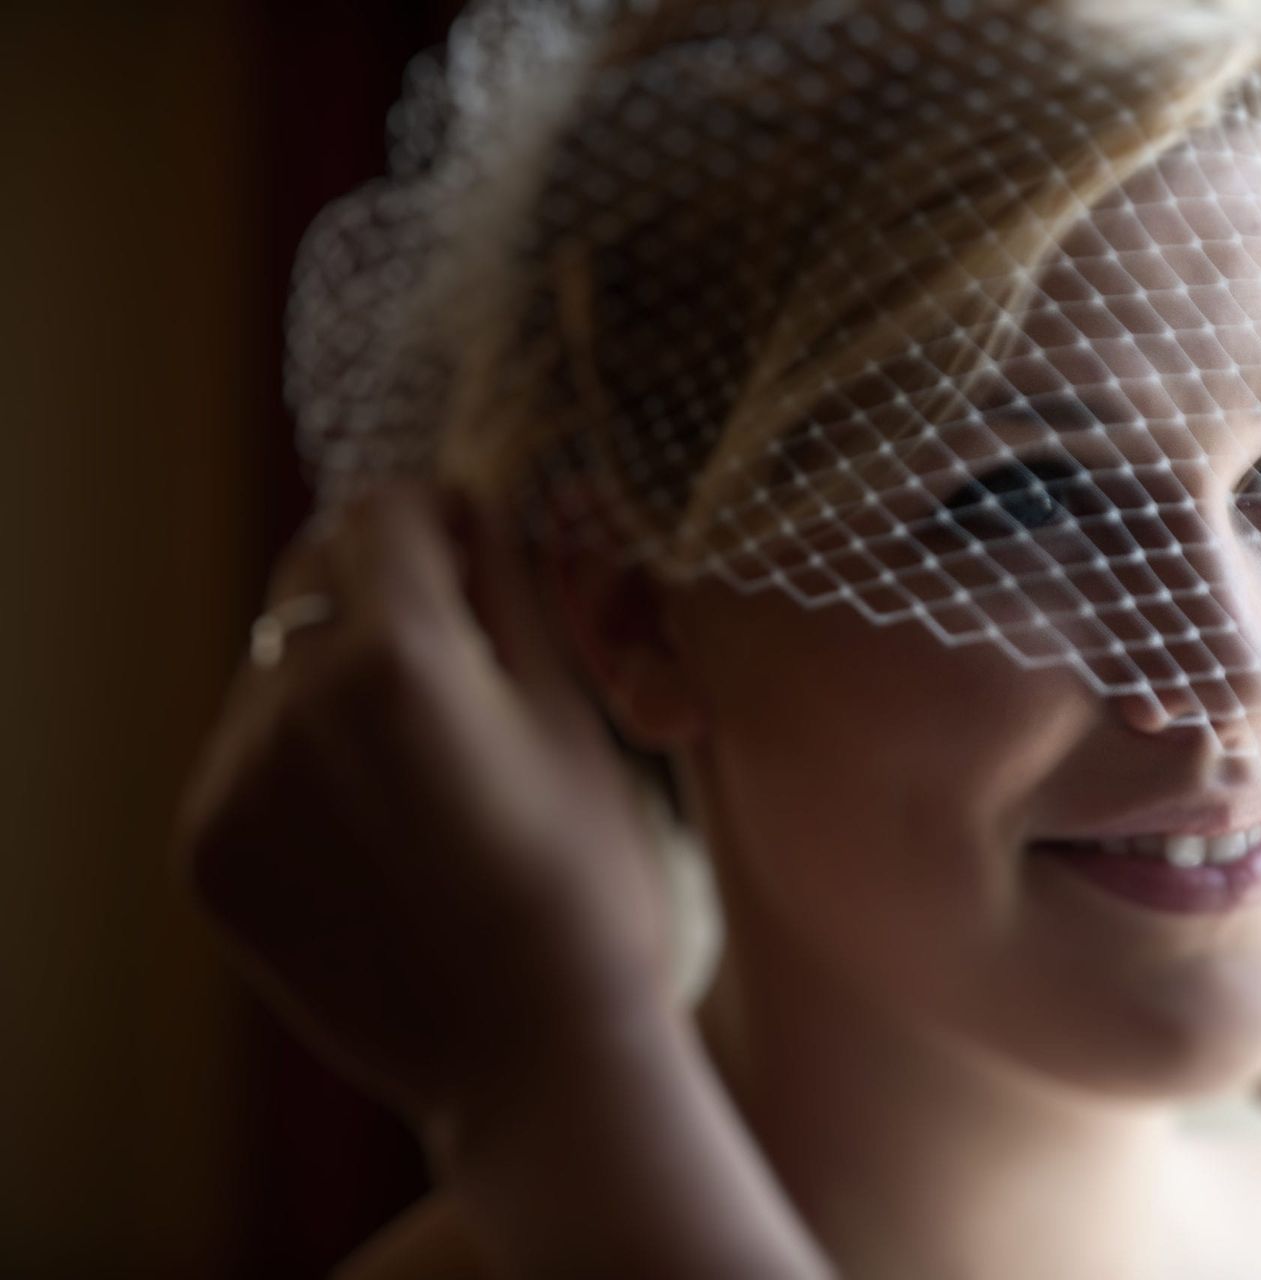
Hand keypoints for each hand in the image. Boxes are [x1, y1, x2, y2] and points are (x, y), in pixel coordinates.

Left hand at [172, 482, 669, 1127]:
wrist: (535, 1061)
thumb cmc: (591, 886)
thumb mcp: (573, 718)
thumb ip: (510, 591)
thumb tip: (476, 512)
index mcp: (398, 658)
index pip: (383, 510)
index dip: (441, 514)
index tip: (476, 547)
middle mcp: (289, 708)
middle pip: (312, 572)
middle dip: (379, 581)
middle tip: (453, 643)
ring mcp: (232, 787)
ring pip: (272, 663)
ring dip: (333, 668)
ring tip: (417, 750)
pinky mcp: (205, 854)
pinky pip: (241, 754)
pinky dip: (296, 754)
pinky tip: (374, 814)